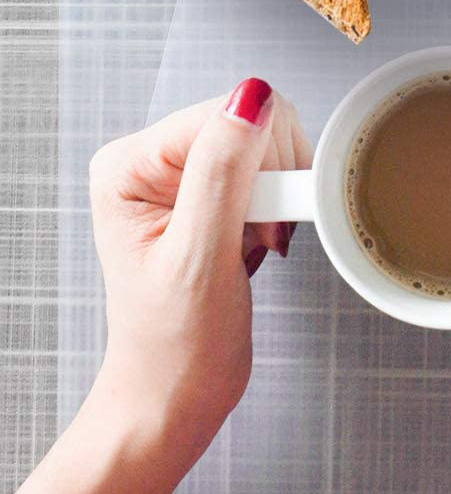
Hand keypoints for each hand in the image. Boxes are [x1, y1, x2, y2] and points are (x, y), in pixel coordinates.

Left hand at [86, 79, 310, 476]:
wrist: (176, 394)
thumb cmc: (174, 345)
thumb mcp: (201, 257)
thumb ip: (224, 172)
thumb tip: (252, 100)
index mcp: (127, 165)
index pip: (223, 115)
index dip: (263, 159)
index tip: (267, 215)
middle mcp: (147, 161)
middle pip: (248, 120)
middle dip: (274, 176)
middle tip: (260, 232)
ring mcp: (178, 176)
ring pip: (265, 143)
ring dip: (279, 193)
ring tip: (256, 240)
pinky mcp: (208, 193)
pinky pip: (267, 170)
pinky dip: (279, 205)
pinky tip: (258, 239)